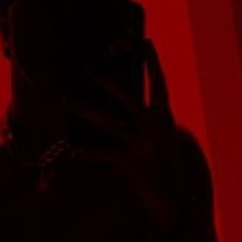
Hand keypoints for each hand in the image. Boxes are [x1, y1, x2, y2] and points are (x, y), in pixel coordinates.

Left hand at [66, 41, 193, 233]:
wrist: (175, 200)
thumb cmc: (166, 166)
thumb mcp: (164, 138)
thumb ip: (150, 120)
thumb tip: (129, 102)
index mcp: (165, 118)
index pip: (159, 83)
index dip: (152, 62)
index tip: (144, 42)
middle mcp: (154, 128)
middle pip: (127, 97)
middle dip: (106, 82)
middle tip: (87, 69)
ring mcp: (141, 145)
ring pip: (107, 122)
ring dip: (84, 110)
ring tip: (66, 99)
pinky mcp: (129, 163)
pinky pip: (101, 155)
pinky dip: (86, 153)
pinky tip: (72, 149)